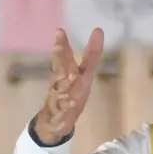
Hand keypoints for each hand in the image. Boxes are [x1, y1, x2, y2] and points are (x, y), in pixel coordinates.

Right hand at [34, 28, 103, 144]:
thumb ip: (90, 57)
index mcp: (71, 74)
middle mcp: (63, 82)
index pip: (76, 58)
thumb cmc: (70, 96)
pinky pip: (61, 108)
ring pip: (61, 87)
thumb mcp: (83, 77)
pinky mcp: (58, 112)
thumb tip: (99, 31)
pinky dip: (65, 105)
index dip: (81, 46)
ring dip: (65, 81)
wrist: (53, 123)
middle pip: (62, 66)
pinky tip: (70, 101)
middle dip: (61, 52)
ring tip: (71, 75)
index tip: (85, 30)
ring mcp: (58, 96)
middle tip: (58, 38)